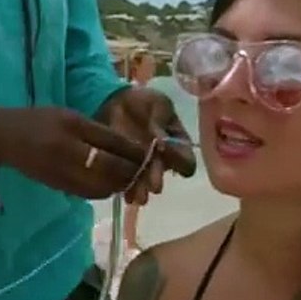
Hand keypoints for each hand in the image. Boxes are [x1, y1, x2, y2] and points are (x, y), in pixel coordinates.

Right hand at [0, 106, 148, 198]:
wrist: (4, 138)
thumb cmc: (39, 121)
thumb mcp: (69, 116)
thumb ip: (96, 130)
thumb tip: (127, 148)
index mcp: (72, 127)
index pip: (112, 142)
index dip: (134, 151)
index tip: (150, 154)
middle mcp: (68, 151)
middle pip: (110, 167)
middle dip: (131, 171)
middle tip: (145, 171)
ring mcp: (62, 172)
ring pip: (101, 185)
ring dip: (119, 185)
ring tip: (129, 180)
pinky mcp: (58, 186)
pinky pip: (87, 193)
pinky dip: (103, 191)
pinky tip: (109, 186)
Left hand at [97, 87, 196, 202]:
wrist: (114, 102)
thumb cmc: (143, 102)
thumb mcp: (158, 104)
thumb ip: (161, 121)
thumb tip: (162, 142)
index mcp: (178, 142)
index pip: (185, 158)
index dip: (182, 163)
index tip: (172, 162)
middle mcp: (163, 158)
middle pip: (163, 172)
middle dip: (158, 179)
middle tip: (154, 186)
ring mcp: (144, 165)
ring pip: (145, 181)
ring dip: (142, 190)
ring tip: (137, 198)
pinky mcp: (125, 168)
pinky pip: (127, 181)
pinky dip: (125, 188)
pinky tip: (122, 194)